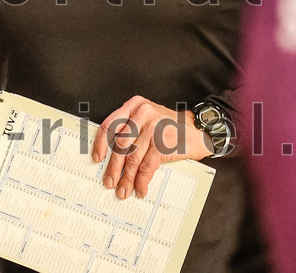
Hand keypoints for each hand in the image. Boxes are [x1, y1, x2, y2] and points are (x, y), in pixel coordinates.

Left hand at [90, 96, 213, 199]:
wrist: (198, 129)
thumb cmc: (171, 125)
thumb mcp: (148, 117)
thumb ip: (131, 128)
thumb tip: (113, 154)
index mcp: (134, 105)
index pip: (110, 124)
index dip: (100, 143)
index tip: (97, 157)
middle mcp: (141, 114)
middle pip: (120, 145)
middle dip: (113, 167)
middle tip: (109, 181)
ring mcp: (152, 128)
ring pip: (132, 158)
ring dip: (127, 178)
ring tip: (123, 189)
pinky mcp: (162, 143)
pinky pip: (147, 166)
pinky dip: (141, 180)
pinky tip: (140, 188)